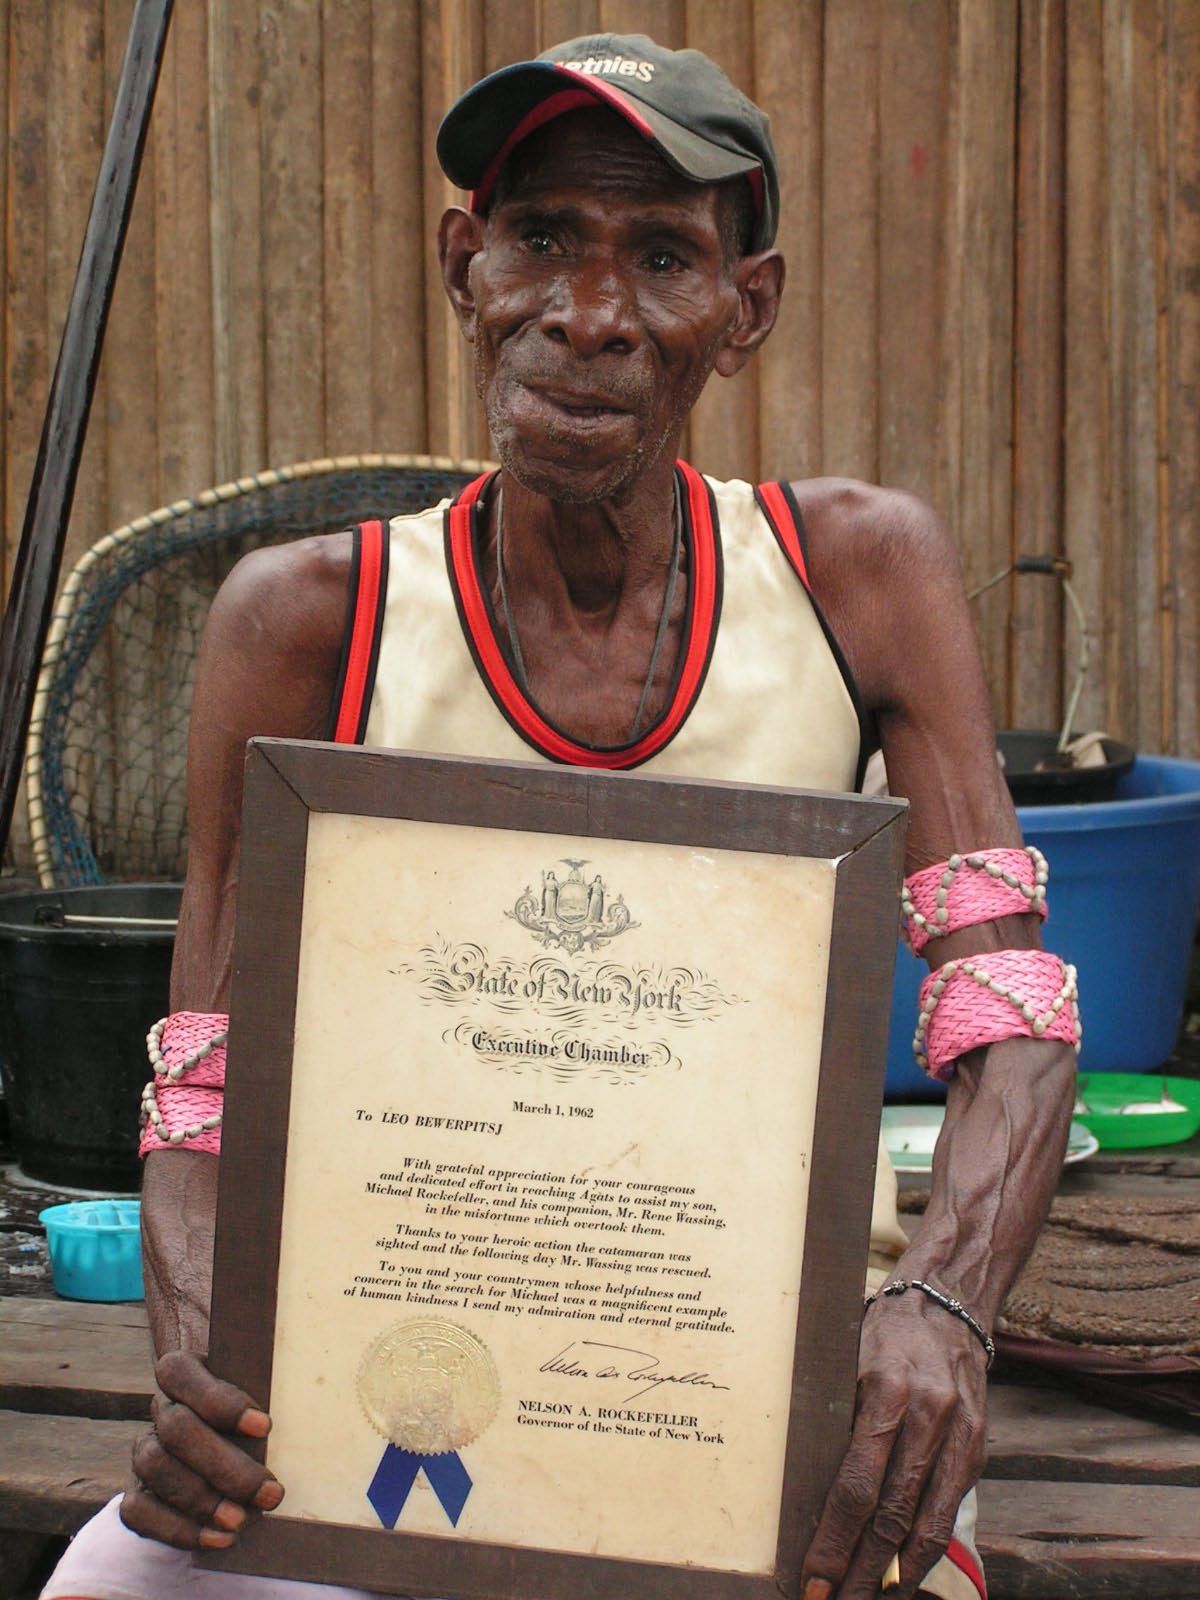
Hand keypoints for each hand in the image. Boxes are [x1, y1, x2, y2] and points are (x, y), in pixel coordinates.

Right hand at [121, 1349, 283, 1548]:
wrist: (225, 1430)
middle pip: (176, 1429)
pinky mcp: (139, 1490)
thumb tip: (311, 1404)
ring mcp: (145, 1449)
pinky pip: (139, 1512)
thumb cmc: (253, 1402)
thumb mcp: (261, 1382)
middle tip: (269, 1492)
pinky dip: (178, 1529)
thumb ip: (268, 1386)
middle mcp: (161, 1408)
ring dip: (201, 1500)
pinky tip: (217, 1539)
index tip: (265, 1427)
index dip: (219, 1400)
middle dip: (224, 1466)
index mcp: (184, 1370)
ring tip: (241, 1521)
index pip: (180, 1372)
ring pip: (156, 1468)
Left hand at [799, 1289, 987, 1599]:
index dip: (834, 1540)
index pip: (857, 1484)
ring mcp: (962, 1433)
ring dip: (896, 1574)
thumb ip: (836, 1419)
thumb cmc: (883, 1331)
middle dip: (861, 1570)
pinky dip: (928, 1549)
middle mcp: (931, 1414)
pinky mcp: (979, 1447)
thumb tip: (805, 1492)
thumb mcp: (847, 1358)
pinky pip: (950, 1509)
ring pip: (929, 1523)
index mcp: (888, 1390)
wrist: (949, 1302)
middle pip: (892, 1515)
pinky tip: (905, 1574)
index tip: (814, 1577)